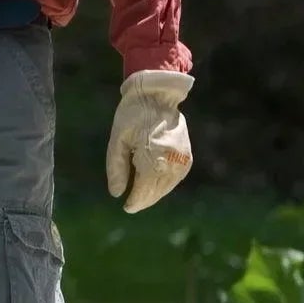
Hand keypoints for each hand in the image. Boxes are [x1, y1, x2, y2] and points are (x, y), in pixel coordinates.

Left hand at [105, 70, 193, 212]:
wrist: (157, 95)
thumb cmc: (133, 115)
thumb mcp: (117, 140)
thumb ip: (116, 168)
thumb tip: (117, 194)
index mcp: (153, 156)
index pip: (145, 189)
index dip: (135, 201)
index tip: (127, 207)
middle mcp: (171, 160)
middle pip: (157, 190)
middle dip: (144, 199)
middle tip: (132, 205)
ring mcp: (182, 158)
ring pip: (168, 186)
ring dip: (155, 194)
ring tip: (141, 197)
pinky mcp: (187, 156)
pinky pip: (176, 178)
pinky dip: (165, 184)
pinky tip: (154, 185)